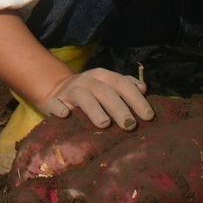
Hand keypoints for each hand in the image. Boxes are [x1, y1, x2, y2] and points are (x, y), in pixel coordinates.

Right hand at [40, 68, 155, 130]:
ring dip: (94, 110)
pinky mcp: (54, 101)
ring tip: (104, 124)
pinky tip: (66, 115)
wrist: (58, 91)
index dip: (137, 99)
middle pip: (105, 92)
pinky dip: (60, 109)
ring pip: (83, 97)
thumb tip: (143, 88)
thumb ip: (127, 86)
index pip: (123, 85)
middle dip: (119, 108)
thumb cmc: (92, 94)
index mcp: (104, 76)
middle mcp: (88, 81)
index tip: (149, 117)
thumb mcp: (109, 86)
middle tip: (130, 125)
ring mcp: (70, 90)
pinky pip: (56, 104)